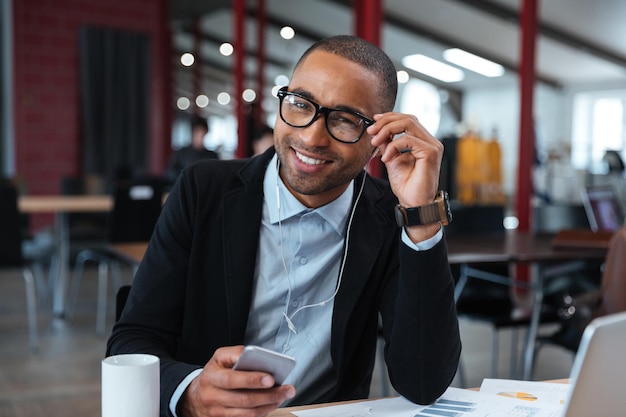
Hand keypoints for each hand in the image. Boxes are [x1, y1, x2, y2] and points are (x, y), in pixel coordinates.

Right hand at [178, 346, 295, 416]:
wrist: (195, 396)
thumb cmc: (213, 373)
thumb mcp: (219, 357)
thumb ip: (236, 353)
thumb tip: (255, 354)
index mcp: (212, 377)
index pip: (232, 379)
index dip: (252, 380)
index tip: (271, 378)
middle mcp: (213, 396)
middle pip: (244, 399)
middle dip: (269, 395)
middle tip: (286, 389)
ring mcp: (218, 412)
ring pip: (247, 413)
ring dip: (269, 405)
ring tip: (282, 396)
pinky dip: (262, 412)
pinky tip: (271, 404)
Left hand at [368, 113, 443, 240]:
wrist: (413, 203)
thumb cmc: (407, 185)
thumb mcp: (392, 159)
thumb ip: (387, 144)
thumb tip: (378, 131)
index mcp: (423, 141)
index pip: (408, 119)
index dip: (390, 117)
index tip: (374, 121)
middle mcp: (430, 141)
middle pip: (408, 118)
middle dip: (386, 121)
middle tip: (371, 131)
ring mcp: (433, 146)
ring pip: (408, 124)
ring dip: (387, 130)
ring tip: (375, 142)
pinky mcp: (431, 152)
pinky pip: (407, 139)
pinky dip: (392, 146)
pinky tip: (386, 158)